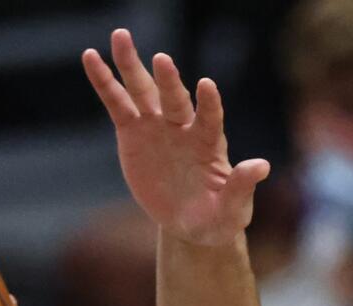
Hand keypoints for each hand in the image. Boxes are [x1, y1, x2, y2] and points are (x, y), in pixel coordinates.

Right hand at [82, 29, 269, 246]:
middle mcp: (182, 126)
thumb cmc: (217, 216)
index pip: (210, 117)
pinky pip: (117, 104)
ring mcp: (156, 126)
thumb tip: (262, 166)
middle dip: (169, 81)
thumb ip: (242, 186)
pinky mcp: (133, 132)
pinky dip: (104, 82)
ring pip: (143, 91)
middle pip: (174, 98)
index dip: (209, 104)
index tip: (206, 86)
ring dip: (131, 64)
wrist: (191, 222)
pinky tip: (90, 57)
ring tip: (120, 36)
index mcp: (208, 142)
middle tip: (161, 59)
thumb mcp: (232, 209)